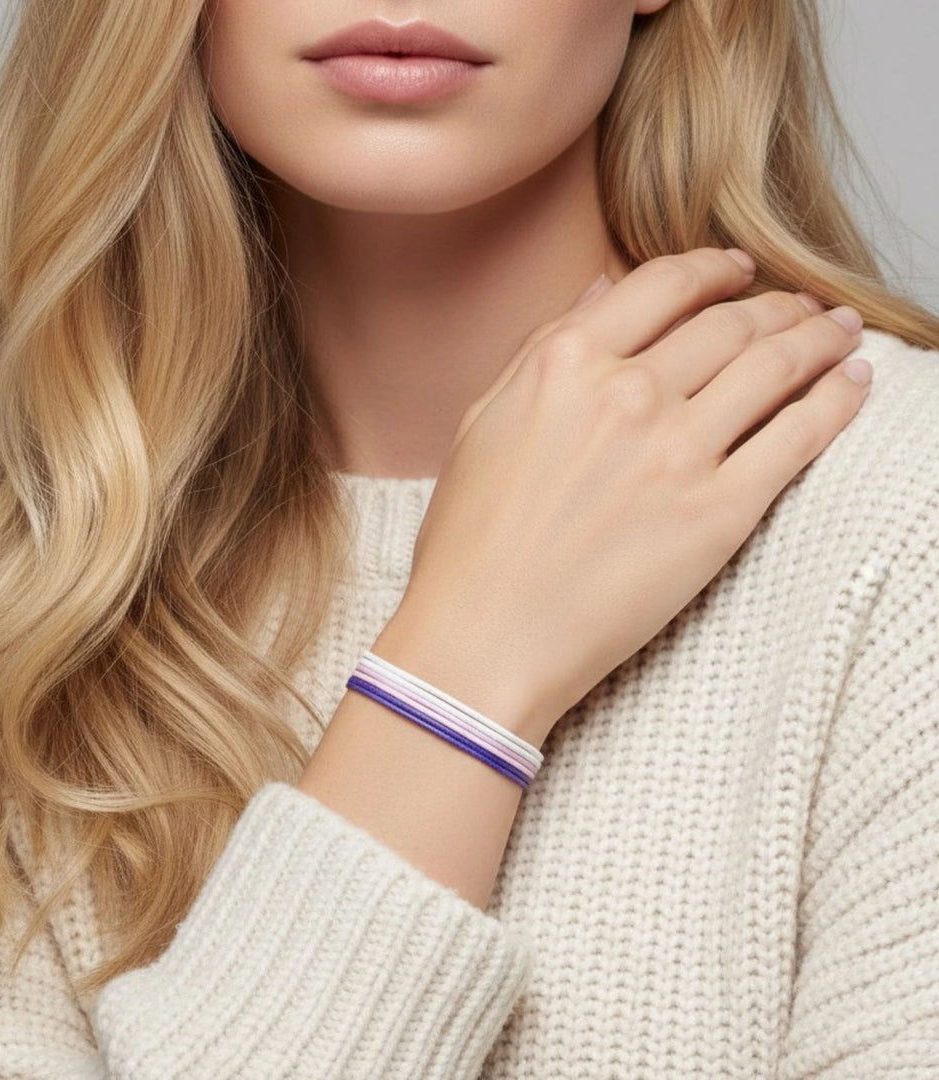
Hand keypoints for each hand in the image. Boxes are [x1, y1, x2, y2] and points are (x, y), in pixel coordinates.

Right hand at [388, 247, 869, 742]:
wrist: (484, 637)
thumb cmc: (469, 540)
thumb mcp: (482, 422)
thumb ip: (541, 351)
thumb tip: (599, 295)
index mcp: (564, 363)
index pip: (663, 285)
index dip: (712, 268)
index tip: (738, 270)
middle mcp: (626, 392)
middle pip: (729, 322)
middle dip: (777, 304)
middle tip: (802, 307)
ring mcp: (676, 452)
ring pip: (774, 366)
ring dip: (818, 338)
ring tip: (840, 334)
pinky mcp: (718, 514)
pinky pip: (797, 439)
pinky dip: (835, 401)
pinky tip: (852, 384)